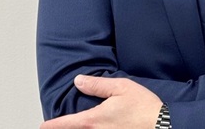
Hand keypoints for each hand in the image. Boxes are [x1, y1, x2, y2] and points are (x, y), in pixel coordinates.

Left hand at [40, 75, 162, 127]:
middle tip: (55, 127)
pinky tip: (98, 128)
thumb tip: (79, 81)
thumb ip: (97, 85)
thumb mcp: (121, 87)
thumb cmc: (143, 107)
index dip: (51, 126)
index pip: (65, 124)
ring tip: (77, 126)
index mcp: (93, 120)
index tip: (41, 126)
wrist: (162, 127)